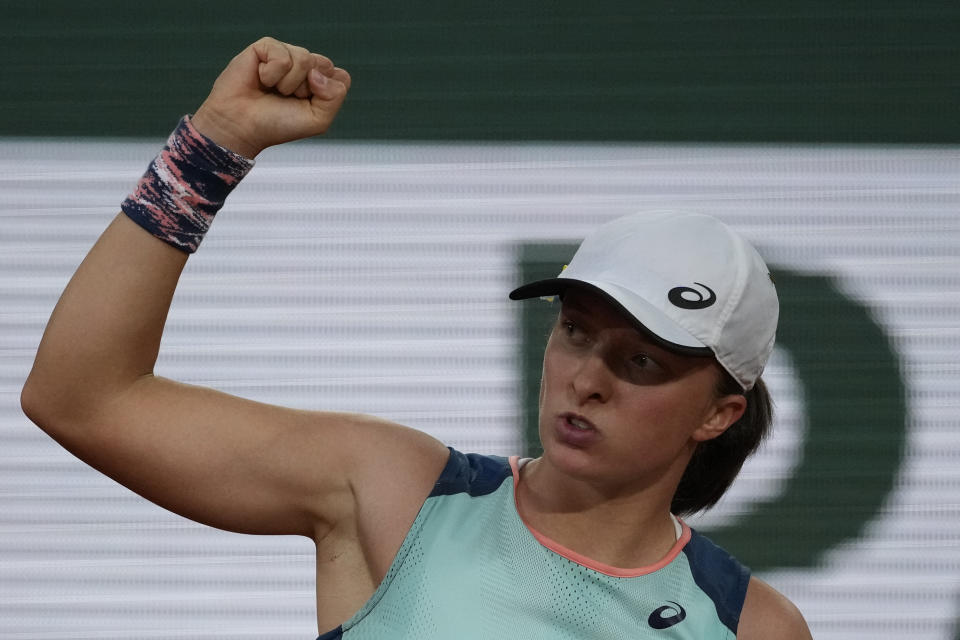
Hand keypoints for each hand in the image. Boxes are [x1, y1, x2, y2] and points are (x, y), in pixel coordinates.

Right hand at [191, 37, 350, 157]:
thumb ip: (335, 96)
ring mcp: (285, 54)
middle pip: (325, 65)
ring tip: (272, 90)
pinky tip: (260, 79)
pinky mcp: (265, 47)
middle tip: (287, 99)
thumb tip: (317, 72)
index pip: (341, 78)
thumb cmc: (277, 124)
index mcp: (320, 82)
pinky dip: (271, 74)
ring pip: (305, 59)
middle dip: (307, 89)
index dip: (326, 94)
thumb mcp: (318, 120)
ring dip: (288, 83)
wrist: (241, 125)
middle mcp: (304, 66)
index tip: (305, 107)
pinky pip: (281, 56)